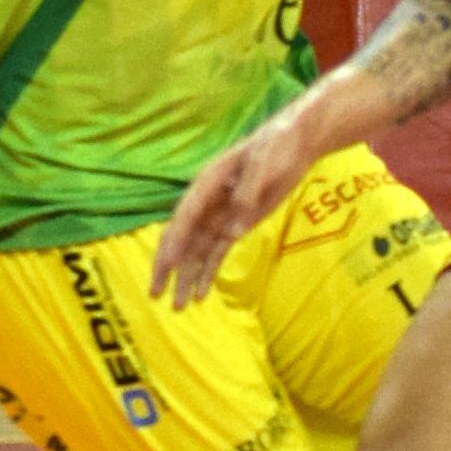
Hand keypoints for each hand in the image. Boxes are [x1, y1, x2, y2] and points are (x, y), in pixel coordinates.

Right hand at [150, 101, 328, 307]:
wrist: (294, 142)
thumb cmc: (277, 145)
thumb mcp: (265, 164)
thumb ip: (248, 194)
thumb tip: (233, 232)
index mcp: (208, 182)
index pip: (185, 217)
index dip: (175, 243)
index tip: (166, 267)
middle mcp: (208, 201)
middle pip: (183, 238)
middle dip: (168, 267)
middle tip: (156, 295)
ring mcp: (221, 214)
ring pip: (197, 251)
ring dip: (187, 277)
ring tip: (179, 307)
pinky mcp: (236, 223)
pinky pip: (217, 252)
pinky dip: (208, 272)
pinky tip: (201, 294)